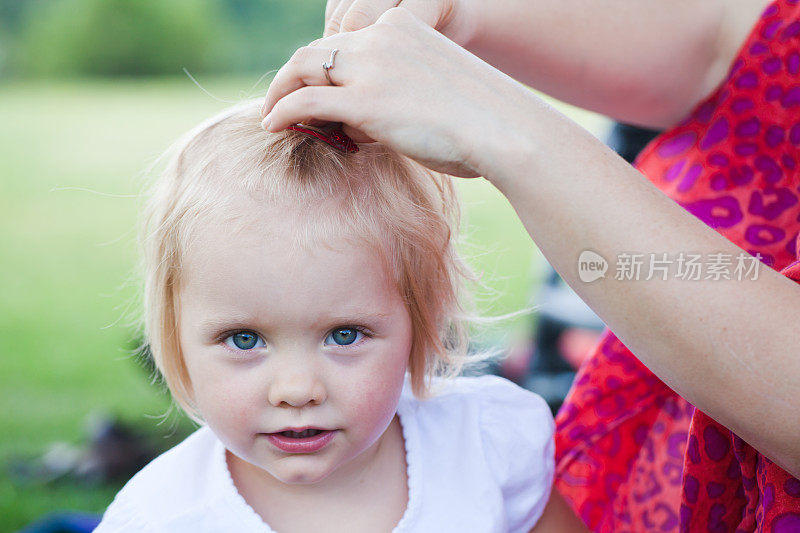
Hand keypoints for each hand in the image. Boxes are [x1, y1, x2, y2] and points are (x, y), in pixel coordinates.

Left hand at [260, 8, 534, 177]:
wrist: (506, 132)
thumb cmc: (483, 124)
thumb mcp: (438, 90)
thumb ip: (400, 93)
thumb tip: (369, 125)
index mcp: (402, 28)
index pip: (346, 40)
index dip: (324, 64)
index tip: (315, 86)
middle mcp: (382, 38)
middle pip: (317, 49)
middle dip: (294, 74)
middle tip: (281, 98)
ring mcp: (371, 68)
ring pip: (303, 68)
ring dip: (280, 89)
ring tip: (270, 111)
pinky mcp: (364, 102)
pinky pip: (305, 101)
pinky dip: (282, 111)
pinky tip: (272, 125)